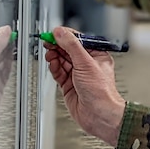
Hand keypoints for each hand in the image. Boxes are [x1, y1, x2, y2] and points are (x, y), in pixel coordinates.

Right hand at [43, 25, 125, 144]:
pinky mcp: (69, 85)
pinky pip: (59, 73)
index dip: (65, 36)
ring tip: (49, 53)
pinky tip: (52, 64)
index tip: (54, 33)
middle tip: (47, 42)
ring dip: (55, 56)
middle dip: (58, 45)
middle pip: (68, 50)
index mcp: (97, 56)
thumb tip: (61, 33)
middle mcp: (87, 65)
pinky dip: (54, 68)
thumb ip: (72, 46)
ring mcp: (77, 75)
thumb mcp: (86, 63)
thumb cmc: (102, 92)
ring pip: (62, 61)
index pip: (79, 41)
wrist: (99, 115)